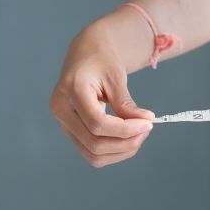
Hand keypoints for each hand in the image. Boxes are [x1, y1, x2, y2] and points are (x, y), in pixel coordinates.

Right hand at [49, 25, 156, 167]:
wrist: (86, 54)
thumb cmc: (100, 60)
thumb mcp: (115, 76)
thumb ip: (127, 103)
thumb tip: (146, 122)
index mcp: (71, 91)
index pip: (98, 123)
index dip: (126, 129)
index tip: (148, 123)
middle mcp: (61, 110)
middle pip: (94, 143)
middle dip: (126, 142)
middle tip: (147, 129)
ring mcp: (63, 123)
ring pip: (92, 154)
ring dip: (121, 151)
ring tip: (139, 134)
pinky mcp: (70, 130)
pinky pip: (91, 151)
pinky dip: (113, 151)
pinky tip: (128, 138)